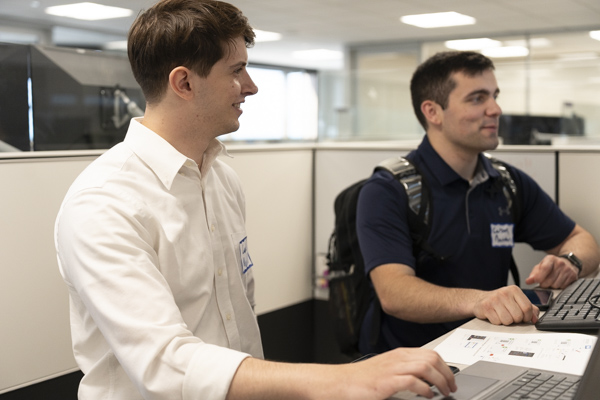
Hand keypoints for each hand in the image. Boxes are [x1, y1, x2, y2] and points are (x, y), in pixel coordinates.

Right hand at [342, 348, 456, 398]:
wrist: (341, 382)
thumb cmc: (361, 378)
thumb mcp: (386, 369)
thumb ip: (404, 370)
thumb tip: (424, 380)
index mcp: (399, 354)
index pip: (430, 353)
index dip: (445, 366)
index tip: (450, 379)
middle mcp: (398, 358)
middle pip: (432, 358)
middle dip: (447, 374)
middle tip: (451, 387)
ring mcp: (392, 368)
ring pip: (426, 367)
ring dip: (440, 381)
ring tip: (443, 392)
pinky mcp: (387, 381)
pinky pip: (413, 381)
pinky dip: (425, 389)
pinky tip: (428, 396)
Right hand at [472, 285, 538, 324]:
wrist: (480, 299)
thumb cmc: (501, 302)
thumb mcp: (516, 301)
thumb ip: (529, 309)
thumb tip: (535, 318)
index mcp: (514, 290)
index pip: (527, 307)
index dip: (527, 317)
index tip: (523, 318)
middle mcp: (504, 292)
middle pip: (518, 315)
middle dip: (515, 320)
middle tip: (510, 316)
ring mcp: (494, 299)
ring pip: (508, 320)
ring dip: (506, 322)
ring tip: (502, 315)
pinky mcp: (485, 306)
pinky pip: (497, 322)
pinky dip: (497, 322)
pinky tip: (494, 315)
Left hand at [525, 255, 578, 288]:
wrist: (568, 263)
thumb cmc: (552, 265)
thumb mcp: (541, 266)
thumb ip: (534, 274)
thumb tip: (528, 281)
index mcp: (550, 259)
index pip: (545, 268)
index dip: (539, 276)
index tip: (536, 281)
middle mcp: (560, 263)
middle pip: (549, 280)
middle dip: (544, 284)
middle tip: (544, 282)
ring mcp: (568, 270)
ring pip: (556, 285)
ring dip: (552, 286)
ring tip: (552, 281)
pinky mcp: (573, 277)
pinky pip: (563, 287)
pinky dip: (559, 287)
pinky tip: (559, 282)